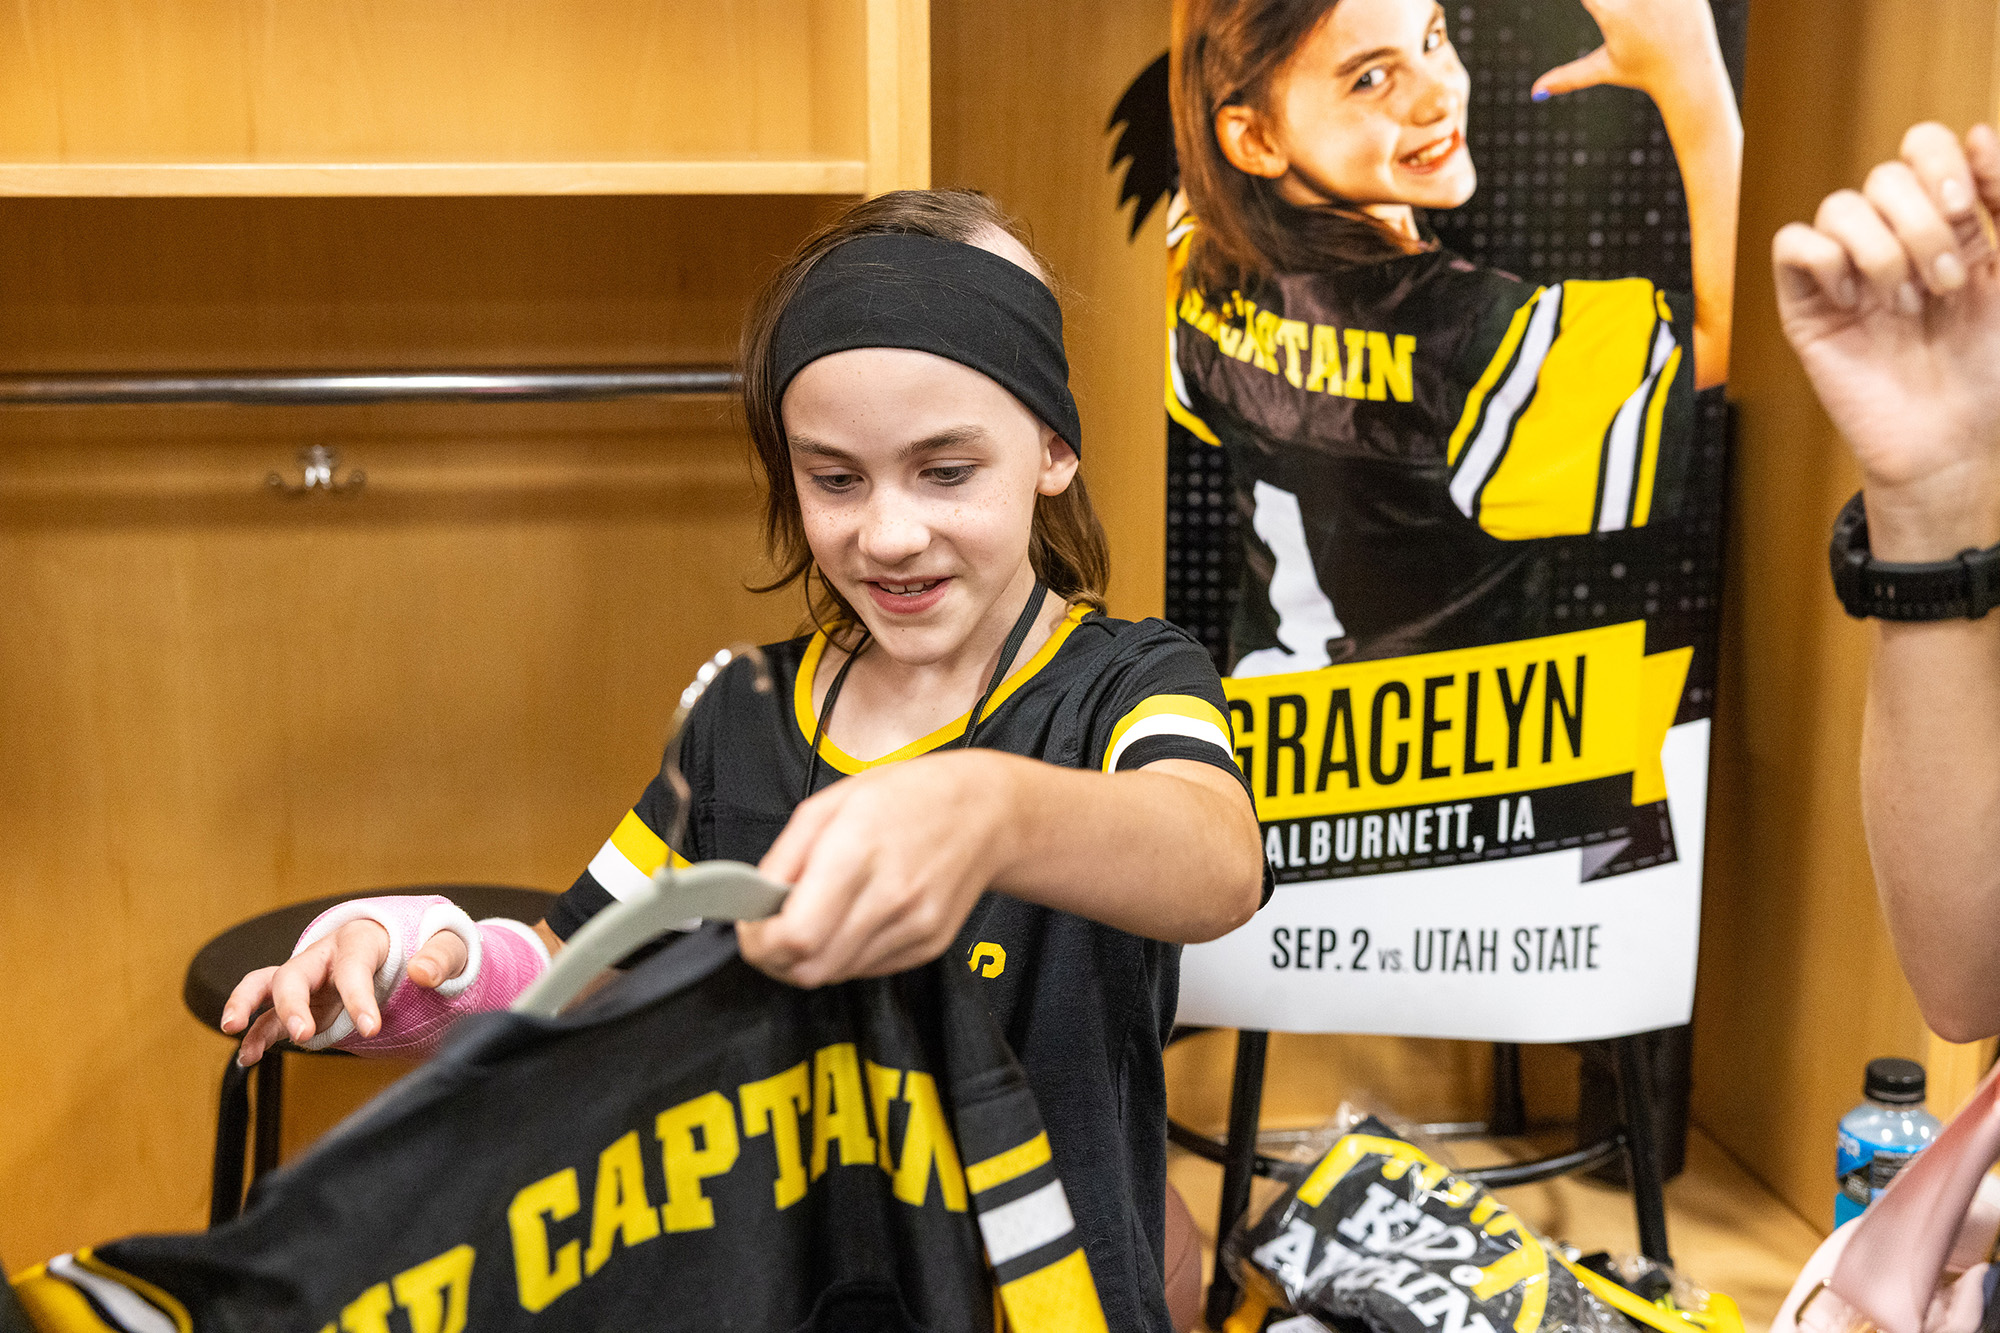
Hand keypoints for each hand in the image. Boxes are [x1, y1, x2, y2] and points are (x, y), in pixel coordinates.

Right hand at [219, 918, 468, 1064]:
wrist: (406, 945)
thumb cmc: (424, 945)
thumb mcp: (446, 945)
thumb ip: (441, 957)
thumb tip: (423, 973)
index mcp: (359, 939)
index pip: (353, 968)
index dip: (358, 998)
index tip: (372, 1029)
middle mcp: (325, 956)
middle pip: (296, 972)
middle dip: (292, 1003)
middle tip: (303, 1035)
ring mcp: (310, 979)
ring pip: (267, 985)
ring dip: (247, 1006)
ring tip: (234, 1030)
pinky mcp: (303, 1002)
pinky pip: (270, 1015)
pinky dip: (257, 1034)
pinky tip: (248, 1058)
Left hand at [737, 750, 1015, 987]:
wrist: (987, 811)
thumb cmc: (908, 796)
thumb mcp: (831, 804)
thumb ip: (785, 857)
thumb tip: (755, 900)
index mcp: (857, 852)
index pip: (795, 934)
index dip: (760, 942)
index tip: (751, 928)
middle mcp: (890, 897)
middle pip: (810, 967)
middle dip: (776, 959)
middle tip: (770, 933)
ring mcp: (913, 927)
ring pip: (836, 974)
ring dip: (810, 957)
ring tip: (813, 919)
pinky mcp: (928, 946)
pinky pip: (867, 969)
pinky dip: (845, 954)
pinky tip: (851, 920)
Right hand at [1532, 0, 1727, 103]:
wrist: (1688, 74)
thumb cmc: (1643, 71)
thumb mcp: (1603, 68)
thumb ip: (1568, 76)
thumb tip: (1535, 92)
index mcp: (1612, 13)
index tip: (1599, 1)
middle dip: (1623, 1)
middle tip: (1624, 8)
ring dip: (1642, 2)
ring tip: (1643, 10)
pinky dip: (1667, 0)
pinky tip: (1665, 7)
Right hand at [1773, 123, 1999, 556]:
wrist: (1954, 446)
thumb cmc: (1992, 373)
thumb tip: (1980, 133)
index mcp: (1946, 224)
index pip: (1925, 146)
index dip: (1946, 162)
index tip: (1972, 209)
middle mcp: (1893, 240)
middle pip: (1886, 173)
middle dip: (1925, 224)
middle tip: (1950, 284)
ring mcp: (1847, 272)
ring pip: (1841, 204)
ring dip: (1884, 251)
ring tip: (1906, 304)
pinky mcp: (1807, 306)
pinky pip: (1794, 245)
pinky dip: (1827, 262)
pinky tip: (1857, 304)